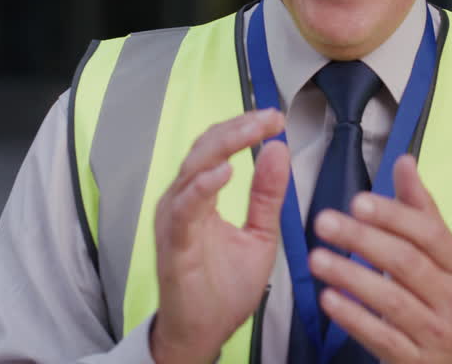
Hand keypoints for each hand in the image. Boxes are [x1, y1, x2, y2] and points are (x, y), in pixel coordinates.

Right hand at [150, 109, 289, 363]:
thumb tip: (278, 149)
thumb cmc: (223, 287)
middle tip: (268, 118)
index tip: (275, 118)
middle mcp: (182, 201)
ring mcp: (175, 221)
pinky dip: (203, 187)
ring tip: (251, 133)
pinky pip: (184, 209)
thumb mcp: (259, 233)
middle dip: (237, 129)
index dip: (243, 128)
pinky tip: (225, 172)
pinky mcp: (173, 244)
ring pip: (193, 170)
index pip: (218, 148)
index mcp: (200, 196)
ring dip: (223, 147)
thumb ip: (267, 195)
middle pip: (204, 149)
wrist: (203, 334)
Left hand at [308, 154, 451, 363]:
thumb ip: (422, 211)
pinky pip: (381, 337)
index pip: (429, 234)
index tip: (358, 201)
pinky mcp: (416, 361)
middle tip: (326, 222)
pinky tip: (329, 300)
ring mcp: (436, 333)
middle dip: (363, 240)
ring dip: (351, 277)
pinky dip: (354, 318)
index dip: (393, 216)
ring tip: (318, 259)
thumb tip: (404, 162)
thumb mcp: (448, 259)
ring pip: (392, 301)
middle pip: (407, 263)